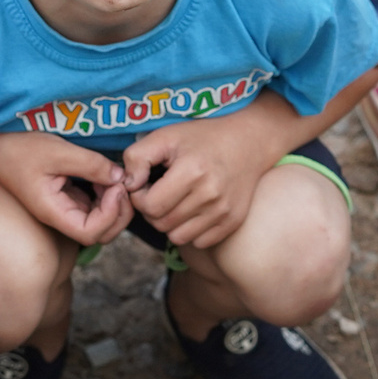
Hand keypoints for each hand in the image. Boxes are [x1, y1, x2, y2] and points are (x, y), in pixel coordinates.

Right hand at [0, 133, 132, 246]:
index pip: (90, 233)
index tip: (116, 188)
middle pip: (100, 233)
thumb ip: (91, 165)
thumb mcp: (58, 151)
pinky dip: (106, 195)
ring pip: (100, 221)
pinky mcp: (67, 197)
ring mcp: (64, 208)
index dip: (111, 215)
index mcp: (53, 212)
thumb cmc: (19, 148)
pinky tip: (105, 175)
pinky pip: (93, 206)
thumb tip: (121, 177)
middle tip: (122, 184)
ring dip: (114, 204)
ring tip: (115, 178)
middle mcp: (60, 216)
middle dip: (119, 213)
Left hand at [121, 111, 284, 249]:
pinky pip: (199, 242)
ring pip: (178, 237)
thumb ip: (137, 157)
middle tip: (160, 191)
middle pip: (161, 224)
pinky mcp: (233, 222)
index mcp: (192, 172)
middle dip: (153, 210)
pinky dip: (191, 230)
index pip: (150, 206)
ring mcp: (224, 211)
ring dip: (170, 223)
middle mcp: (210, 195)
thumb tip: (128, 186)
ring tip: (175, 201)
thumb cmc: (201, 138)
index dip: (140, 197)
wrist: (248, 142)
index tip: (146, 184)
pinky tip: (193, 209)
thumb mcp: (165, 136)